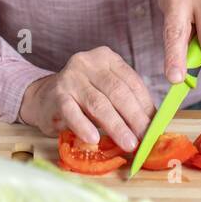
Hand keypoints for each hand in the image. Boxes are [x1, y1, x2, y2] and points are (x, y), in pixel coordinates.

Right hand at [19, 46, 156, 152]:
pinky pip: (72, 112)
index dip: (146, 105)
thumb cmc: (83, 97)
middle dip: (135, 117)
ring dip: (116, 126)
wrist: (44, 98)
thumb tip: (153, 124)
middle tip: (146, 138)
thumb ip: (127, 101)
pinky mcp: (56, 95)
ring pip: (99, 104)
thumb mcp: (106, 91)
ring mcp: (71, 77)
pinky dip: (84, 126)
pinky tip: (93, 139)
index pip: (132, 81)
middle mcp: (88, 62)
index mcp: (106, 57)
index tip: (156, 125)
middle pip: (117, 92)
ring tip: (129, 144)